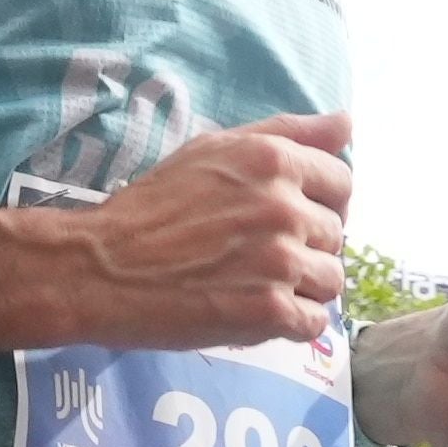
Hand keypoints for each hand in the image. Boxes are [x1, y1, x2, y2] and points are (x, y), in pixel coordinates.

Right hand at [66, 114, 349, 349]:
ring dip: (302, 288)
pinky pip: (314, 324)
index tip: (292, 218)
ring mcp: (279, 262)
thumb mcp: (213, 149)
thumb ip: (286, 133)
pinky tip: (256, 312)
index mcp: (273, 160)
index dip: (322, 202)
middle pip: (336, 235)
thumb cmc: (151, 207)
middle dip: (306, 246)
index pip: (342, 182)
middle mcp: (283, 206)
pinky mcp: (269, 312)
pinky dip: (291, 323)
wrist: (100, 268)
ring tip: (258, 285)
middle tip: (259, 256)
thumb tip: (347, 122)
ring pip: (331, 281)